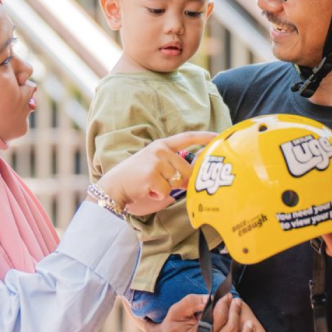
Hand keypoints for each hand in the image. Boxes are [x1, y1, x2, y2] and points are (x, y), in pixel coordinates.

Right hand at [96, 131, 214, 215]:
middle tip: (163, 185)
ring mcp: (156, 161)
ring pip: (177, 181)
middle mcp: (160, 150)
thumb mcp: (155, 165)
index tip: (218, 136)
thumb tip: (194, 174)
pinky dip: (158, 195)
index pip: (186, 138)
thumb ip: (173, 165)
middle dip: (182, 181)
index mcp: (161, 145)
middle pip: (187, 169)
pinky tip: (146, 190)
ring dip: (166, 189)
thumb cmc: (135, 179)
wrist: (113, 187)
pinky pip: (166, 191)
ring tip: (150, 186)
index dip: (203, 137)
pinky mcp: (152, 175)